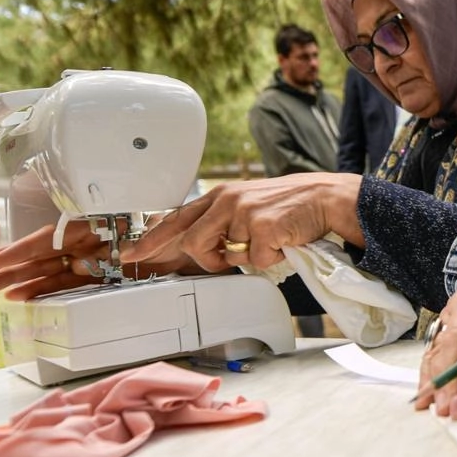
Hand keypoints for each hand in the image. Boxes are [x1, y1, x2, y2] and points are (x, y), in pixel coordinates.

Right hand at [0, 222, 182, 300]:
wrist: (201, 245)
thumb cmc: (185, 230)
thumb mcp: (171, 229)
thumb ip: (151, 237)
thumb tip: (133, 250)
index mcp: (101, 224)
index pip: (55, 238)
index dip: (26, 250)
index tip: (1, 261)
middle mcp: (91, 241)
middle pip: (41, 254)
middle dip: (3, 265)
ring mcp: (92, 260)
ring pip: (46, 270)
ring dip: (13, 280)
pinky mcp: (100, 277)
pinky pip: (64, 284)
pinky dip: (41, 291)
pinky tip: (18, 297)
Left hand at [124, 173, 363, 273]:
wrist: (324, 197)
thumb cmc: (289, 205)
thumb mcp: (248, 204)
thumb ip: (223, 221)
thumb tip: (206, 247)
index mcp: (220, 195)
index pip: (176, 218)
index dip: (152, 238)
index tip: (131, 253)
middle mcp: (226, 200)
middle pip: (193, 243)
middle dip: (209, 260)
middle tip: (229, 260)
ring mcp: (243, 213)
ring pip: (227, 256)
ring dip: (248, 257)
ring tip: (269, 240)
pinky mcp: (261, 227)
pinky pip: (255, 261)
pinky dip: (271, 259)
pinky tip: (283, 241)